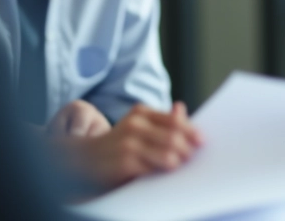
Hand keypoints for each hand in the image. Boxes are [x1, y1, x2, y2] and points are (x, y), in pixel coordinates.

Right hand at [56, 102, 202, 188]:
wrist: (82, 160)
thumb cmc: (117, 145)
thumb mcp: (137, 127)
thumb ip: (161, 121)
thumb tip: (182, 109)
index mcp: (141, 112)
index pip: (174, 120)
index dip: (192, 132)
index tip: (202, 143)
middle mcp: (135, 124)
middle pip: (175, 137)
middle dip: (188, 150)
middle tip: (193, 160)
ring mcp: (129, 143)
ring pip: (168, 153)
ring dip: (180, 162)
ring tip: (182, 168)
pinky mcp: (125, 162)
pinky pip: (154, 169)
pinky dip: (164, 173)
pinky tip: (167, 176)